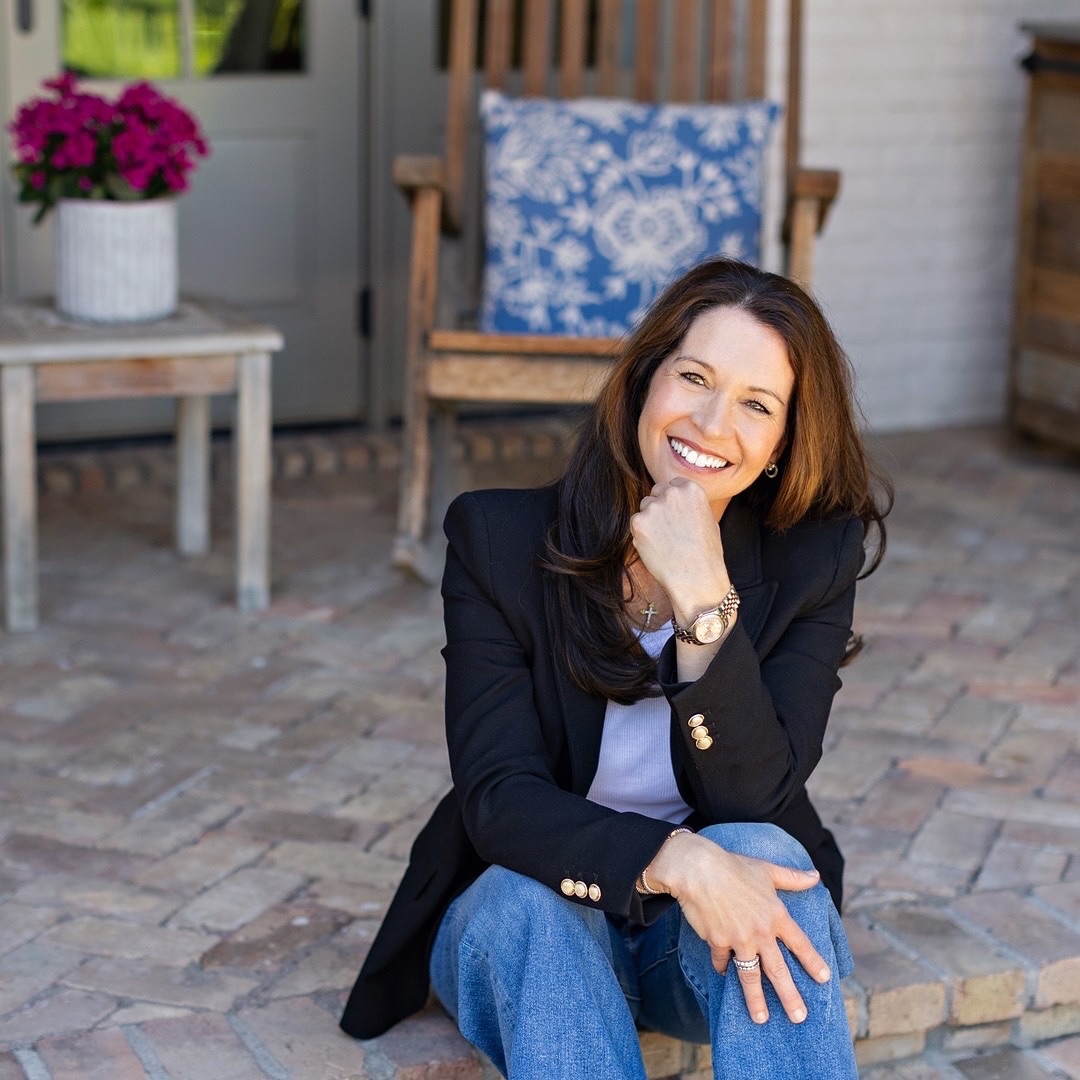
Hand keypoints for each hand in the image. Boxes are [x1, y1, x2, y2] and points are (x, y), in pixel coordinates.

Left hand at [629, 477, 728, 619]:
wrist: (695, 577)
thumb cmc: (706, 554)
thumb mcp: (709, 520)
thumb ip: (691, 506)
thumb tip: (681, 504)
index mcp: (691, 489)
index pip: (672, 485)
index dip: (672, 501)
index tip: (676, 515)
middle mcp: (671, 493)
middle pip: (656, 493)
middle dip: (659, 508)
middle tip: (668, 531)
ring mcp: (653, 506)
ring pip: (644, 508)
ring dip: (649, 521)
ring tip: (664, 542)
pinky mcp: (638, 522)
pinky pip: (635, 524)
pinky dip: (641, 535)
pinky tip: (656, 548)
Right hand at [647, 832, 830, 1024]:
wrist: (697, 868)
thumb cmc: (733, 865)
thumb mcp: (766, 869)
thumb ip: (791, 877)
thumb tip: (815, 876)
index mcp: (776, 914)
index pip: (800, 943)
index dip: (813, 961)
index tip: (824, 978)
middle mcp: (760, 931)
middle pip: (778, 970)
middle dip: (789, 996)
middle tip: (799, 1017)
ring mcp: (738, 939)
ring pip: (750, 975)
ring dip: (755, 999)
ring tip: (761, 1019)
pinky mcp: (717, 941)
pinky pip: (722, 961)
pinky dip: (722, 968)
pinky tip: (723, 974)